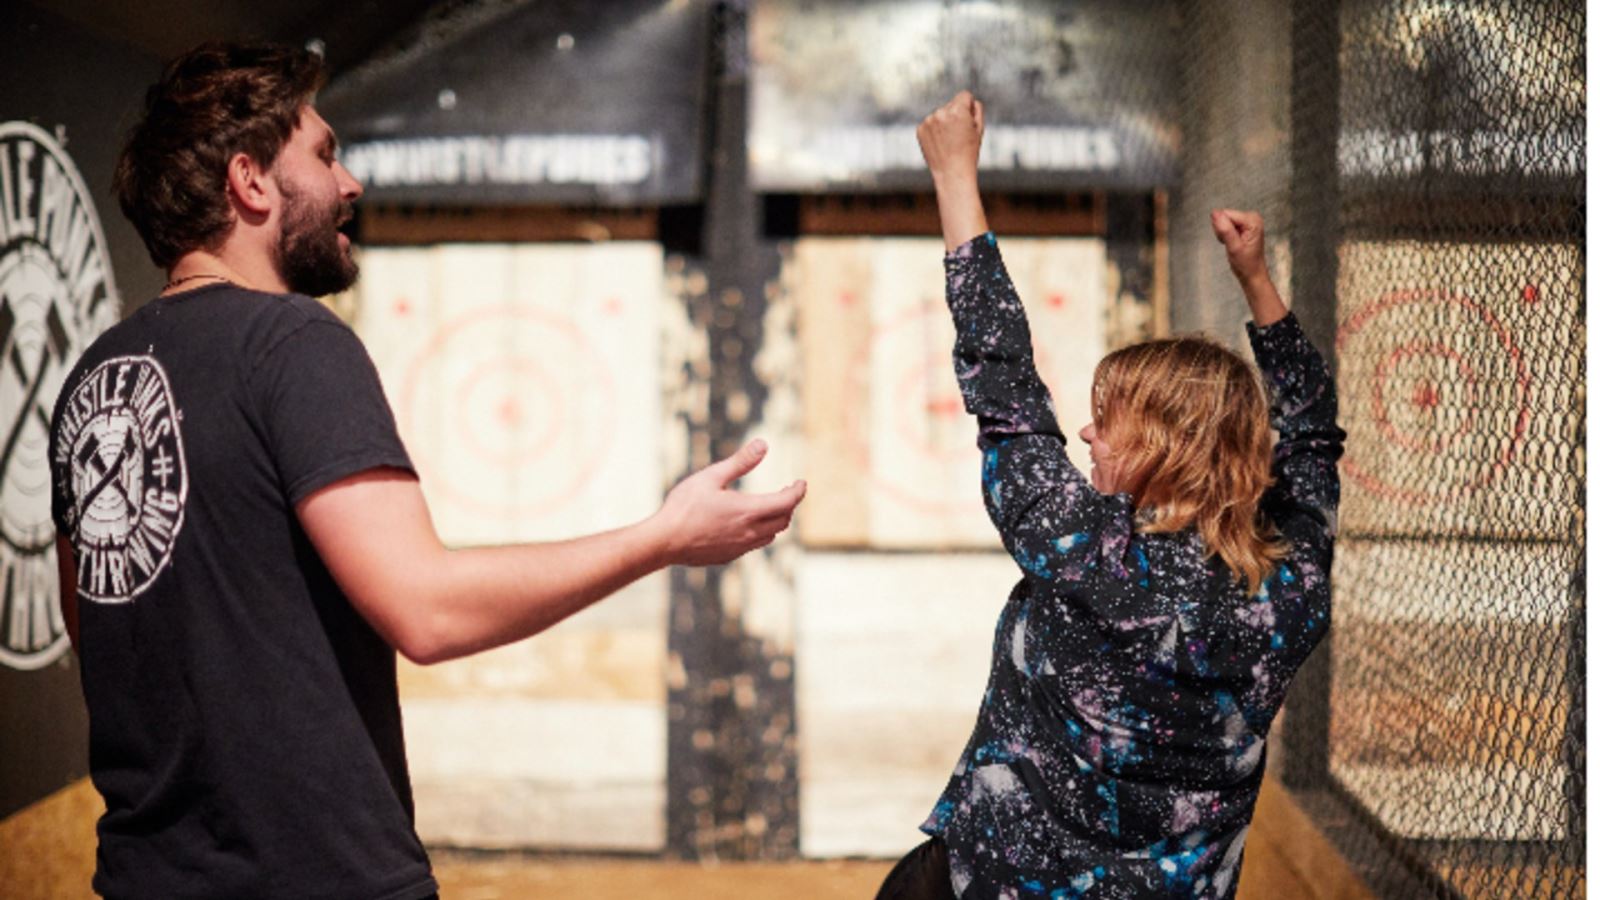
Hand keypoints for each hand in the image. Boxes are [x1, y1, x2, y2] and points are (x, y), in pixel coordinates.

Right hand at [653, 440, 805, 565]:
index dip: (798, 491)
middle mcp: (749, 532)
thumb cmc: (684, 506)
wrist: (664, 541)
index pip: (787, 502)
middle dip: (789, 505)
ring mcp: (740, 547)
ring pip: (771, 535)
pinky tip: (748, 525)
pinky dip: (761, 533)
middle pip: (783, 520)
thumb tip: (763, 444)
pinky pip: (754, 545)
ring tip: (770, 506)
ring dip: (777, 520)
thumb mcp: (711, 477)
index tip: (801, 482)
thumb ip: (740, 462)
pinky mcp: (729, 556)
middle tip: (787, 491)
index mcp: (748, 511)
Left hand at [917, 91, 984, 182]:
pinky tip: (940, 144)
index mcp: (958, 110)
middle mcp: (941, 112)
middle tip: (959, 135)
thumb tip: (969, 100)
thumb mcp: (979, 129)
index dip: (969, 106)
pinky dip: (935, 131)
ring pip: (940, 114)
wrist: (952, 173)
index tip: (969, 118)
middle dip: (956, 115)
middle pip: (951, 105)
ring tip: (949, 141)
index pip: (964, 95)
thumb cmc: (969, 152)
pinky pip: (930, 124)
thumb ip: (976, 109)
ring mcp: (928, 121)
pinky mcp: (920, 130)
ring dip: (944, 123)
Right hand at [1210, 209, 1267, 283]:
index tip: (1228, 241)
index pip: (1226, 214)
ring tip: (1231, 244)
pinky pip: (1226, 224)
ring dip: (1223, 233)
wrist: (1252, 274)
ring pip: (1224, 220)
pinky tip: (1232, 243)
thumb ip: (1225, 229)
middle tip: (1230, 243)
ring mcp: (1248, 221)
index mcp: (1252, 220)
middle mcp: (1252, 217)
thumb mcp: (1234, 247)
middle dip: (1222, 230)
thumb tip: (1214, 213)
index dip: (1222, 228)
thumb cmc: (1246, 264)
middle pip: (1225, 216)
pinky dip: (1225, 235)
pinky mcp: (1243, 225)